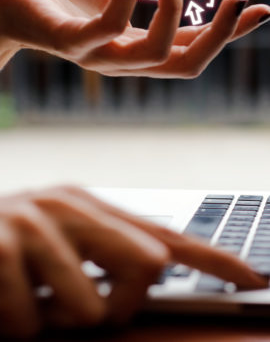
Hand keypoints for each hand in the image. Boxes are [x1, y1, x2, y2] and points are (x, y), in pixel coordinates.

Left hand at [0, 0, 268, 74]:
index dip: (231, 33)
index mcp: (142, 49)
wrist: (16, 7)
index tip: (261, 9)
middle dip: (220, 34)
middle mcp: (127, 61)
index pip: (195, 48)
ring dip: (176, 10)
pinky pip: (109, 26)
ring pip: (156, 53)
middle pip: (186, 63)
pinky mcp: (71, 43)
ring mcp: (100, 57)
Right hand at [0, 185, 265, 336]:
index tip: (254, 277)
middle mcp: (69, 206)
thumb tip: (160, 266)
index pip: (165, 236)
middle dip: (120, 302)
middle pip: (145, 265)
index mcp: (89, 205)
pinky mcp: (2, 250)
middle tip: (79, 299)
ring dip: (56, 318)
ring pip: (90, 308)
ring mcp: (35, 223)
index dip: (213, 259)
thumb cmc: (10, 247)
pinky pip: (31, 325)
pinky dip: (17, 326)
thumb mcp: (61, 242)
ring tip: (29, 296)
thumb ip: (108, 254)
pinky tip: (0, 298)